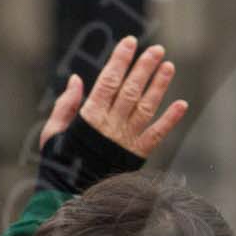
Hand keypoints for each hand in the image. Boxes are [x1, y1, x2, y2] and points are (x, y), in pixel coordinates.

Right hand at [38, 35, 188, 158]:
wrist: (69, 193)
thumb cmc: (60, 160)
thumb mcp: (53, 131)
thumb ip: (66, 104)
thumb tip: (76, 79)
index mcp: (89, 115)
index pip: (107, 81)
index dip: (120, 60)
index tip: (130, 42)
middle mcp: (110, 124)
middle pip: (130, 90)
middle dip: (144, 67)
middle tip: (157, 49)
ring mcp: (126, 138)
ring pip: (145, 107)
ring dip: (159, 86)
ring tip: (169, 66)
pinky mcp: (137, 153)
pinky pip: (157, 134)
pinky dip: (170, 120)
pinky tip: (182, 104)